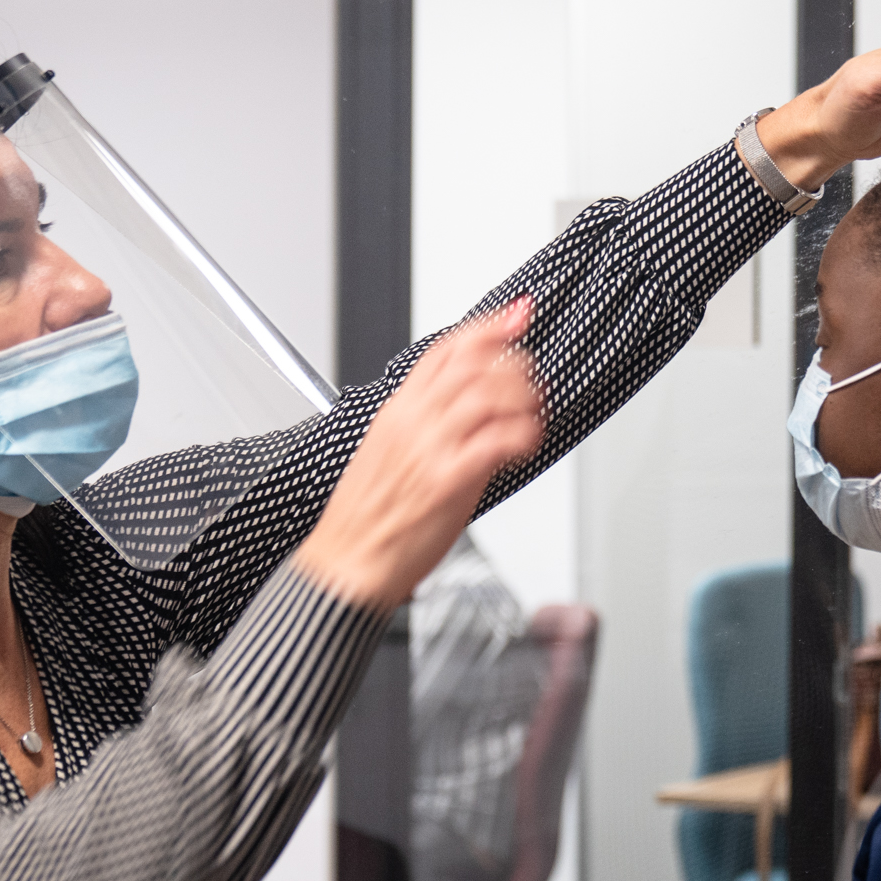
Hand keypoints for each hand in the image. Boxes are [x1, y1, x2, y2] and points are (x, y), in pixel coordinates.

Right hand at [297, 301, 545, 612]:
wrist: (346, 564)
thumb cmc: (370, 518)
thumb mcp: (394, 456)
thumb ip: (434, 430)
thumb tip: (478, 417)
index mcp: (398, 412)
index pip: (444, 350)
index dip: (486, 328)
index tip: (516, 316)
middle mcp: (412, 423)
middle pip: (471, 364)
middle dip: (513, 361)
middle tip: (533, 376)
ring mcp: (428, 449)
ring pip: (486, 394)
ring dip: (522, 396)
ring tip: (534, 410)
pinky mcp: (445, 480)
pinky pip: (494, 441)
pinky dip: (521, 434)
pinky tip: (528, 440)